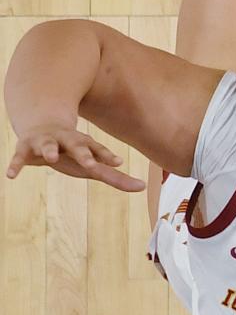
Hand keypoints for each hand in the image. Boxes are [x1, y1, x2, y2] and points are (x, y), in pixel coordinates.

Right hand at [6, 125, 142, 191]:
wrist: (42, 128)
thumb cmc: (74, 153)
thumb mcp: (94, 165)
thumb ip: (116, 177)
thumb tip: (143, 187)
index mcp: (84, 144)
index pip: (98, 149)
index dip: (107, 155)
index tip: (119, 162)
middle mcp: (66, 140)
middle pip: (77, 145)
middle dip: (83, 153)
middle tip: (91, 164)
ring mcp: (46, 142)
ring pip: (48, 144)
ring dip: (50, 149)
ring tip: (51, 157)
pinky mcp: (26, 148)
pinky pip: (20, 156)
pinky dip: (16, 165)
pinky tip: (11, 175)